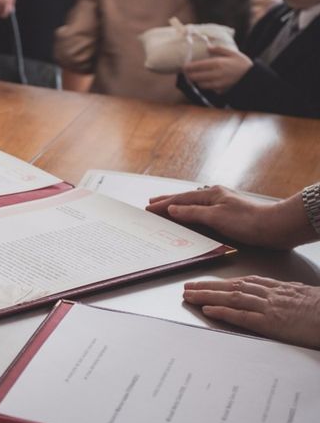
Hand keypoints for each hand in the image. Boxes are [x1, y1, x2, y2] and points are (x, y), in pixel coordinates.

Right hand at [146, 185, 313, 249]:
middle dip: (168, 201)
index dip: (163, 203)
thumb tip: (172, 209)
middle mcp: (216, 197)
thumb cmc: (248, 221)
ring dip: (178, 207)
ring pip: (193, 205)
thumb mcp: (216, 217)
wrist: (275, 228)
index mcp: (211, 194)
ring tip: (166, 209)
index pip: (180, 199)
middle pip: (186, 199)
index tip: (148, 207)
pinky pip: (202, 213)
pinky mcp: (228, 216)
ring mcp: (222, 205)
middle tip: (152, 203)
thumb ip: (192, 213)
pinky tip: (190, 216)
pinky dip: (190, 214)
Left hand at [183, 46, 252, 93]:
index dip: (189, 67)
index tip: (183, 67)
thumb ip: (219, 49)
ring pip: (201, 84)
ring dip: (197, 81)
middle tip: (186, 73)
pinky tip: (205, 82)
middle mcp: (216, 74)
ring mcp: (218, 84)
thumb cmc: (242, 63)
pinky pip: (209, 88)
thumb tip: (208, 46)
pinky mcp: (220, 90)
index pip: (199, 66)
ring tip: (194, 77)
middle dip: (190, 75)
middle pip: (197, 77)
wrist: (252, 78)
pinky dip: (206, 85)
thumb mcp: (232, 53)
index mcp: (218, 63)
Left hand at [183, 276, 319, 348]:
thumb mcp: (306, 296)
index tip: (207, 282)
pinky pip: (242, 316)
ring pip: (232, 297)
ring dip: (208, 296)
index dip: (223, 282)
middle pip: (233, 286)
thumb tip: (281, 296)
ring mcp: (270, 307)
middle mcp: (271, 294)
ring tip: (190, 296)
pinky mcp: (272, 323)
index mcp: (279, 288)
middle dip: (208, 286)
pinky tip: (208, 310)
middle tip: (188, 286)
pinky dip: (223, 312)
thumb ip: (289, 295)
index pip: (245, 282)